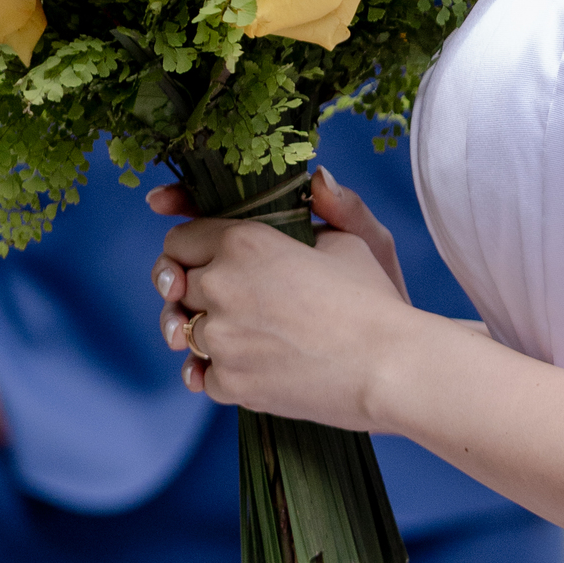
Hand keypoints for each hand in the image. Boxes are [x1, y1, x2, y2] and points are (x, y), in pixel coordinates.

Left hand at [150, 168, 414, 428]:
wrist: (389, 367)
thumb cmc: (373, 298)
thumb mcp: (351, 237)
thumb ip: (323, 204)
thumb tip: (317, 179)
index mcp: (244, 241)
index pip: (180, 238)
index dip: (190, 246)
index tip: (202, 258)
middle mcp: (221, 285)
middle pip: (174, 284)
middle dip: (190, 288)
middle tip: (222, 296)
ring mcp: (220, 338)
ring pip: (181, 331)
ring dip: (199, 329)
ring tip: (229, 331)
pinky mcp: (229, 383)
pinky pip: (201, 374)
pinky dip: (218, 370)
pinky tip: (244, 363)